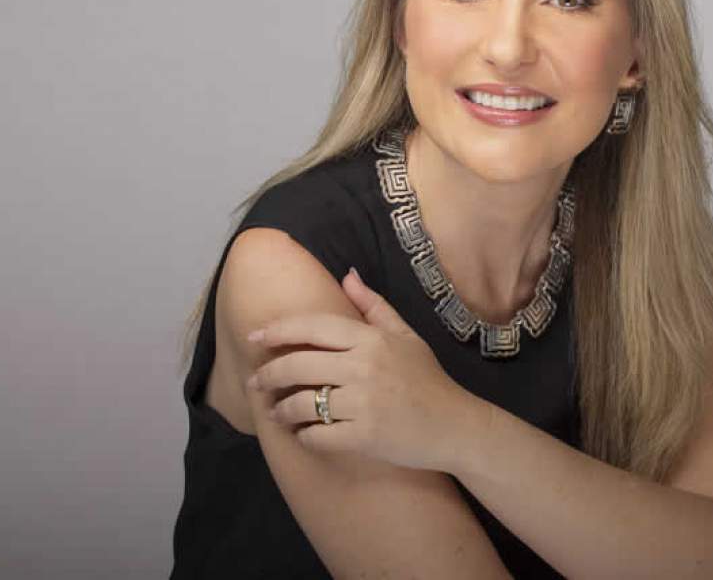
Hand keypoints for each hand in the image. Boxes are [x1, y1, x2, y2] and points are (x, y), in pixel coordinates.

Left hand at [245, 266, 486, 472]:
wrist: (456, 425)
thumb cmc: (428, 380)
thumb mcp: (406, 336)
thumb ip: (374, 306)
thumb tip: (347, 275)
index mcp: (371, 339)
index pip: (312, 327)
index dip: (278, 331)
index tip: (255, 337)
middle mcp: (364, 367)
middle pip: (297, 365)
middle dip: (268, 375)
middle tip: (256, 383)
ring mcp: (364, 403)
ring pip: (302, 404)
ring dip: (282, 410)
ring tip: (277, 413)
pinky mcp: (364, 436)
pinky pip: (317, 436)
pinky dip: (304, 437)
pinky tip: (302, 434)